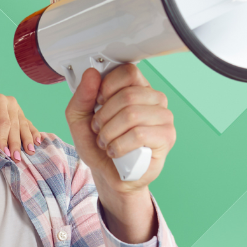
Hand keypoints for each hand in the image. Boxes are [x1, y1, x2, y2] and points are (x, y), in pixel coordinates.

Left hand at [0, 93, 41, 162]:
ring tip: (30, 152)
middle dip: (15, 143)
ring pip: (24, 126)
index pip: (3, 122)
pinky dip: (34, 133)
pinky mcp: (20, 114)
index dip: (4, 137)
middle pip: (15, 126)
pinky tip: (38, 142)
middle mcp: (11, 103)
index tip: (4, 152)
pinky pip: (29, 124)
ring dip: (27, 140)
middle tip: (16, 158)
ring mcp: (17, 109)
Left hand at [66, 64, 174, 192]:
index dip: (107, 87)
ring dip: (109, 133)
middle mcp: (154, 100)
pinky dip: (118, 146)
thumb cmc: (99, 145)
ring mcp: (164, 118)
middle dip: (104, 116)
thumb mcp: (79, 119)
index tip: (98, 102)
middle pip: (127, 95)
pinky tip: (115, 152)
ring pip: (132, 114)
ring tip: (106, 142)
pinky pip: (139, 135)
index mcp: (136, 88)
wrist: (108, 174)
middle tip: (99, 129)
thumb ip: (81, 97)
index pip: (128, 71)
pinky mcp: (166, 137)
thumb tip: (91, 74)